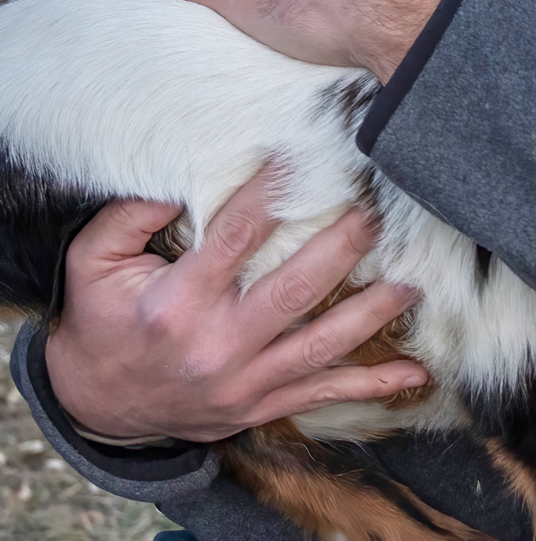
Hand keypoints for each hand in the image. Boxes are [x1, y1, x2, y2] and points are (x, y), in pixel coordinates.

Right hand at [44, 165, 427, 443]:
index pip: (237, 238)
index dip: (274, 194)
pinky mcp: (259, 407)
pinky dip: (371, 386)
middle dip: (345, 247)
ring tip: (414, 280)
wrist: (95, 406)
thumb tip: (178, 181)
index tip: (308, 157)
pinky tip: (414, 371)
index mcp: (177, 304)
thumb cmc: (101, 321)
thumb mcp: (92, 264)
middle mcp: (216, 346)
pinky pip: (321, 395)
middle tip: (382, 211)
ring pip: (322, 345)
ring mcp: (242, 383)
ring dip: (374, 313)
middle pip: (296, 290)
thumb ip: (129, 217)